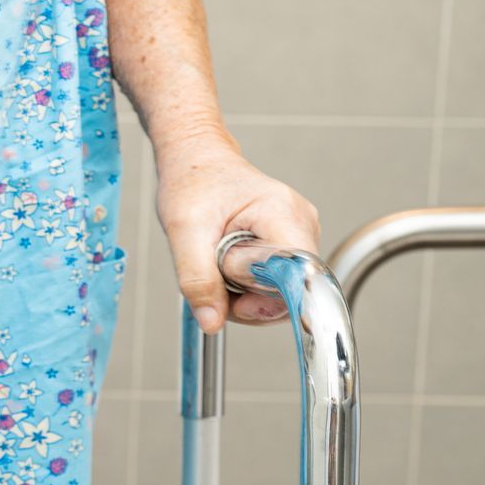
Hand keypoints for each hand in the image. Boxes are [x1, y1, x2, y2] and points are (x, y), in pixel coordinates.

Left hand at [153, 131, 320, 331]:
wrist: (196, 162)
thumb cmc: (193, 183)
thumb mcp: (183, 231)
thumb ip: (197, 279)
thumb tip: (212, 321)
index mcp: (281, 212)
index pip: (298, 275)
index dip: (268, 298)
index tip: (237, 300)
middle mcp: (301, 223)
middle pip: (291, 291)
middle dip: (248, 297)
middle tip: (216, 272)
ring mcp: (299, 234)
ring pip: (283, 292)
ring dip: (245, 294)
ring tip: (220, 264)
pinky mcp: (290, 245)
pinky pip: (277, 284)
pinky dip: (249, 286)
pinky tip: (230, 266)